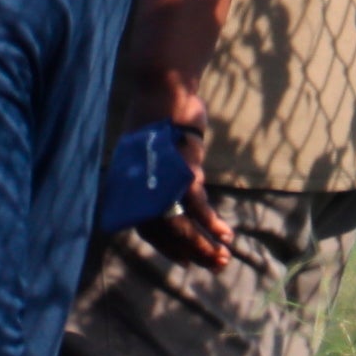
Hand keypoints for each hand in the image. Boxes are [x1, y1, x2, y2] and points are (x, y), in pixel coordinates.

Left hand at [106, 72, 232, 267]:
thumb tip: (170, 197)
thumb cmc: (160, 121)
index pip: (146, 227)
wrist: (164, 89)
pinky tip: (225, 234)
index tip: (185, 260)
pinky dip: (210, 223)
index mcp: (129, 186)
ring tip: (222, 259)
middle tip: (213, 266)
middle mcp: (139, 188)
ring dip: (202, 245)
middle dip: (190, 252)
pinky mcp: (180, 171)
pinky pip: (195, 206)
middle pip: (164, 232)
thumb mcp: (156, 152)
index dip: (167, 246)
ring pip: (179, 225)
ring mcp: (159, 181)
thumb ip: (160, 176)